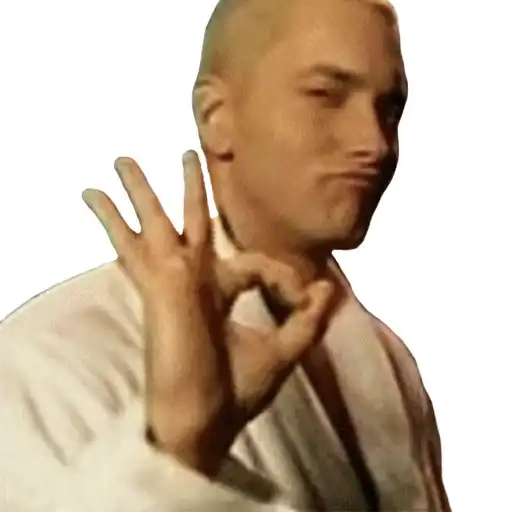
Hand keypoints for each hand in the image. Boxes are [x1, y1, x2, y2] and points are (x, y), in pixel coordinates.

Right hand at [82, 151, 333, 474]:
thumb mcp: (285, 350)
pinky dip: (111, 219)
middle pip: (192, 222)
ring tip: (123, 159)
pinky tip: (91, 194)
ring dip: (140, 190)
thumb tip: (329, 286)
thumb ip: (308, 319)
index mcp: (221, 291)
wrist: (205, 423)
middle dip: (189, 189)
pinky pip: (131, 244)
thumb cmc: (237, 393)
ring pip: (154, 222)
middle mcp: (195, 279)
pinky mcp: (158, 285)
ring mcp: (172, 279)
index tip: (305, 296)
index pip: (253, 261)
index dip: (283, 276)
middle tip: (187, 155)